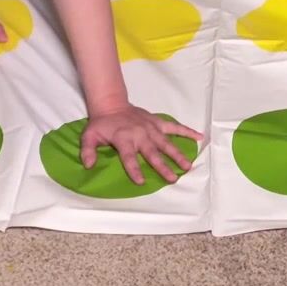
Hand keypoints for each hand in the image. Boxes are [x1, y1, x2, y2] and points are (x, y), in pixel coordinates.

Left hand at [81, 106, 202, 184]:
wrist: (112, 104)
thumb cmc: (102, 124)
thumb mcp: (89, 136)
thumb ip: (87, 150)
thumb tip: (88, 165)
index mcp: (124, 139)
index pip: (129, 157)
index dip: (134, 169)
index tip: (141, 181)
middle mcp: (139, 134)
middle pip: (152, 153)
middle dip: (163, 166)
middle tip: (173, 178)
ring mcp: (151, 128)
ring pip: (166, 143)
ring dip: (177, 154)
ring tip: (187, 165)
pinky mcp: (157, 123)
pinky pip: (174, 127)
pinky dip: (186, 131)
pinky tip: (199, 137)